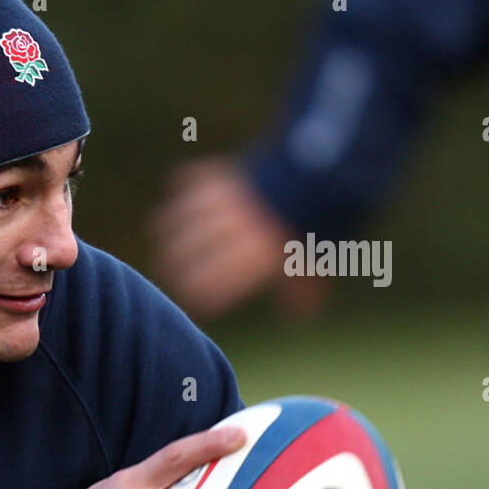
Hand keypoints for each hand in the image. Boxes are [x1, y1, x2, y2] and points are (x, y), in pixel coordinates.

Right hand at [149, 158, 330, 319]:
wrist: (323, 172)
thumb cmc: (317, 225)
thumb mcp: (313, 260)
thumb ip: (300, 290)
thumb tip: (296, 316)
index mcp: (254, 256)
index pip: (205, 285)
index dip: (195, 296)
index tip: (196, 300)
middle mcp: (233, 230)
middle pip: (181, 255)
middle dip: (171, 269)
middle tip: (169, 274)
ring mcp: (224, 201)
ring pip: (176, 219)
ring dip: (167, 232)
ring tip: (165, 241)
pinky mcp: (223, 175)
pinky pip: (187, 181)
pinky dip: (181, 190)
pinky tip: (180, 198)